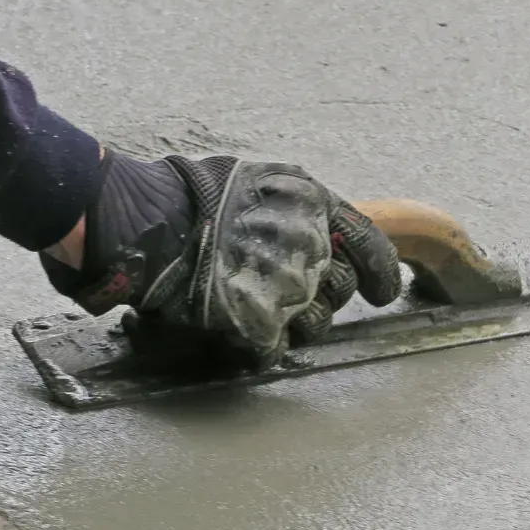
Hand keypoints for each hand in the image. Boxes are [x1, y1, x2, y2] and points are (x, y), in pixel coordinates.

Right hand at [42, 151, 401, 366]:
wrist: (148, 224)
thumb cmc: (189, 196)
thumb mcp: (258, 180)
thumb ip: (294, 208)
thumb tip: (313, 232)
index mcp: (314, 203)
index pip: (368, 244)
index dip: (379, 272)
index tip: (381, 292)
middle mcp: (310, 246)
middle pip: (338, 289)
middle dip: (319, 294)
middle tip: (283, 288)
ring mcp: (289, 289)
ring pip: (313, 325)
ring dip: (291, 322)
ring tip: (254, 304)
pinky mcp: (261, 325)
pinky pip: (274, 349)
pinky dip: (256, 343)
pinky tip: (235, 328)